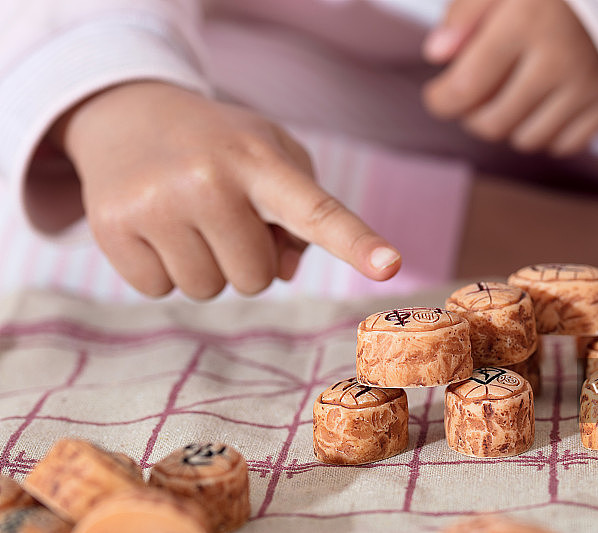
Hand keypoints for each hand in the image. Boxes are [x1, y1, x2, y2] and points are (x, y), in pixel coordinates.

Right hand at [55, 82, 400, 298]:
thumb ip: (301, 214)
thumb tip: (284, 273)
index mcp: (260, 160)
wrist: (127, 113)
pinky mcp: (110, 227)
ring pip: (207, 290)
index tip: (390, 265)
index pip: (316, 210)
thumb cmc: (218, 145)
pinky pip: (160, 290)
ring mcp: (155, 203)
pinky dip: (163, 270)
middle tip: (222, 216)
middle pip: (255, 279)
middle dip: (246, 259)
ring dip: (205, 266)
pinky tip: (154, 227)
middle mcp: (208, 179)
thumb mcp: (271, 155)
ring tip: (187, 217)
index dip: (355, 242)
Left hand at [423, 0, 597, 155]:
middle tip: (475, 93)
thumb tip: (435, 54)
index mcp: (525, 23)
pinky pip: (563, 145)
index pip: (464, 89)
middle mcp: (559, 60)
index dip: (440, 99)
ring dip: (509, 124)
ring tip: (509, 94)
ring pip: (526, 139)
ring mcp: (587, 87)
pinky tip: (542, 104)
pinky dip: (546, 132)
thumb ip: (463, 13)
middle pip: (492, 123)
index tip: (438, 93)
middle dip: (472, 114)